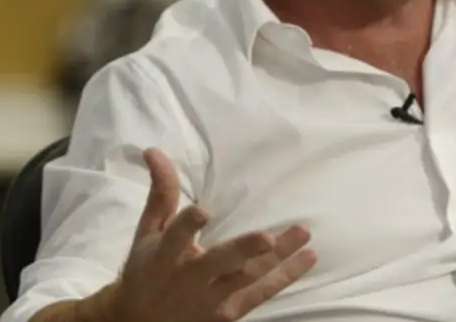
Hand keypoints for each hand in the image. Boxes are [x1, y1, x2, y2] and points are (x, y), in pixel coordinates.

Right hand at [106, 148, 315, 321]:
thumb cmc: (148, 269)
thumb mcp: (148, 232)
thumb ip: (161, 193)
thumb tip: (155, 151)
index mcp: (164, 257)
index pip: (174, 239)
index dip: (187, 227)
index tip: (202, 211)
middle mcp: (188, 280)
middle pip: (218, 265)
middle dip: (242, 252)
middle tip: (267, 238)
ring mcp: (210, 300)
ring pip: (247, 278)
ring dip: (277, 258)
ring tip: (303, 233)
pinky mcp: (228, 312)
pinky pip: (261, 294)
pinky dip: (285, 276)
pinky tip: (307, 257)